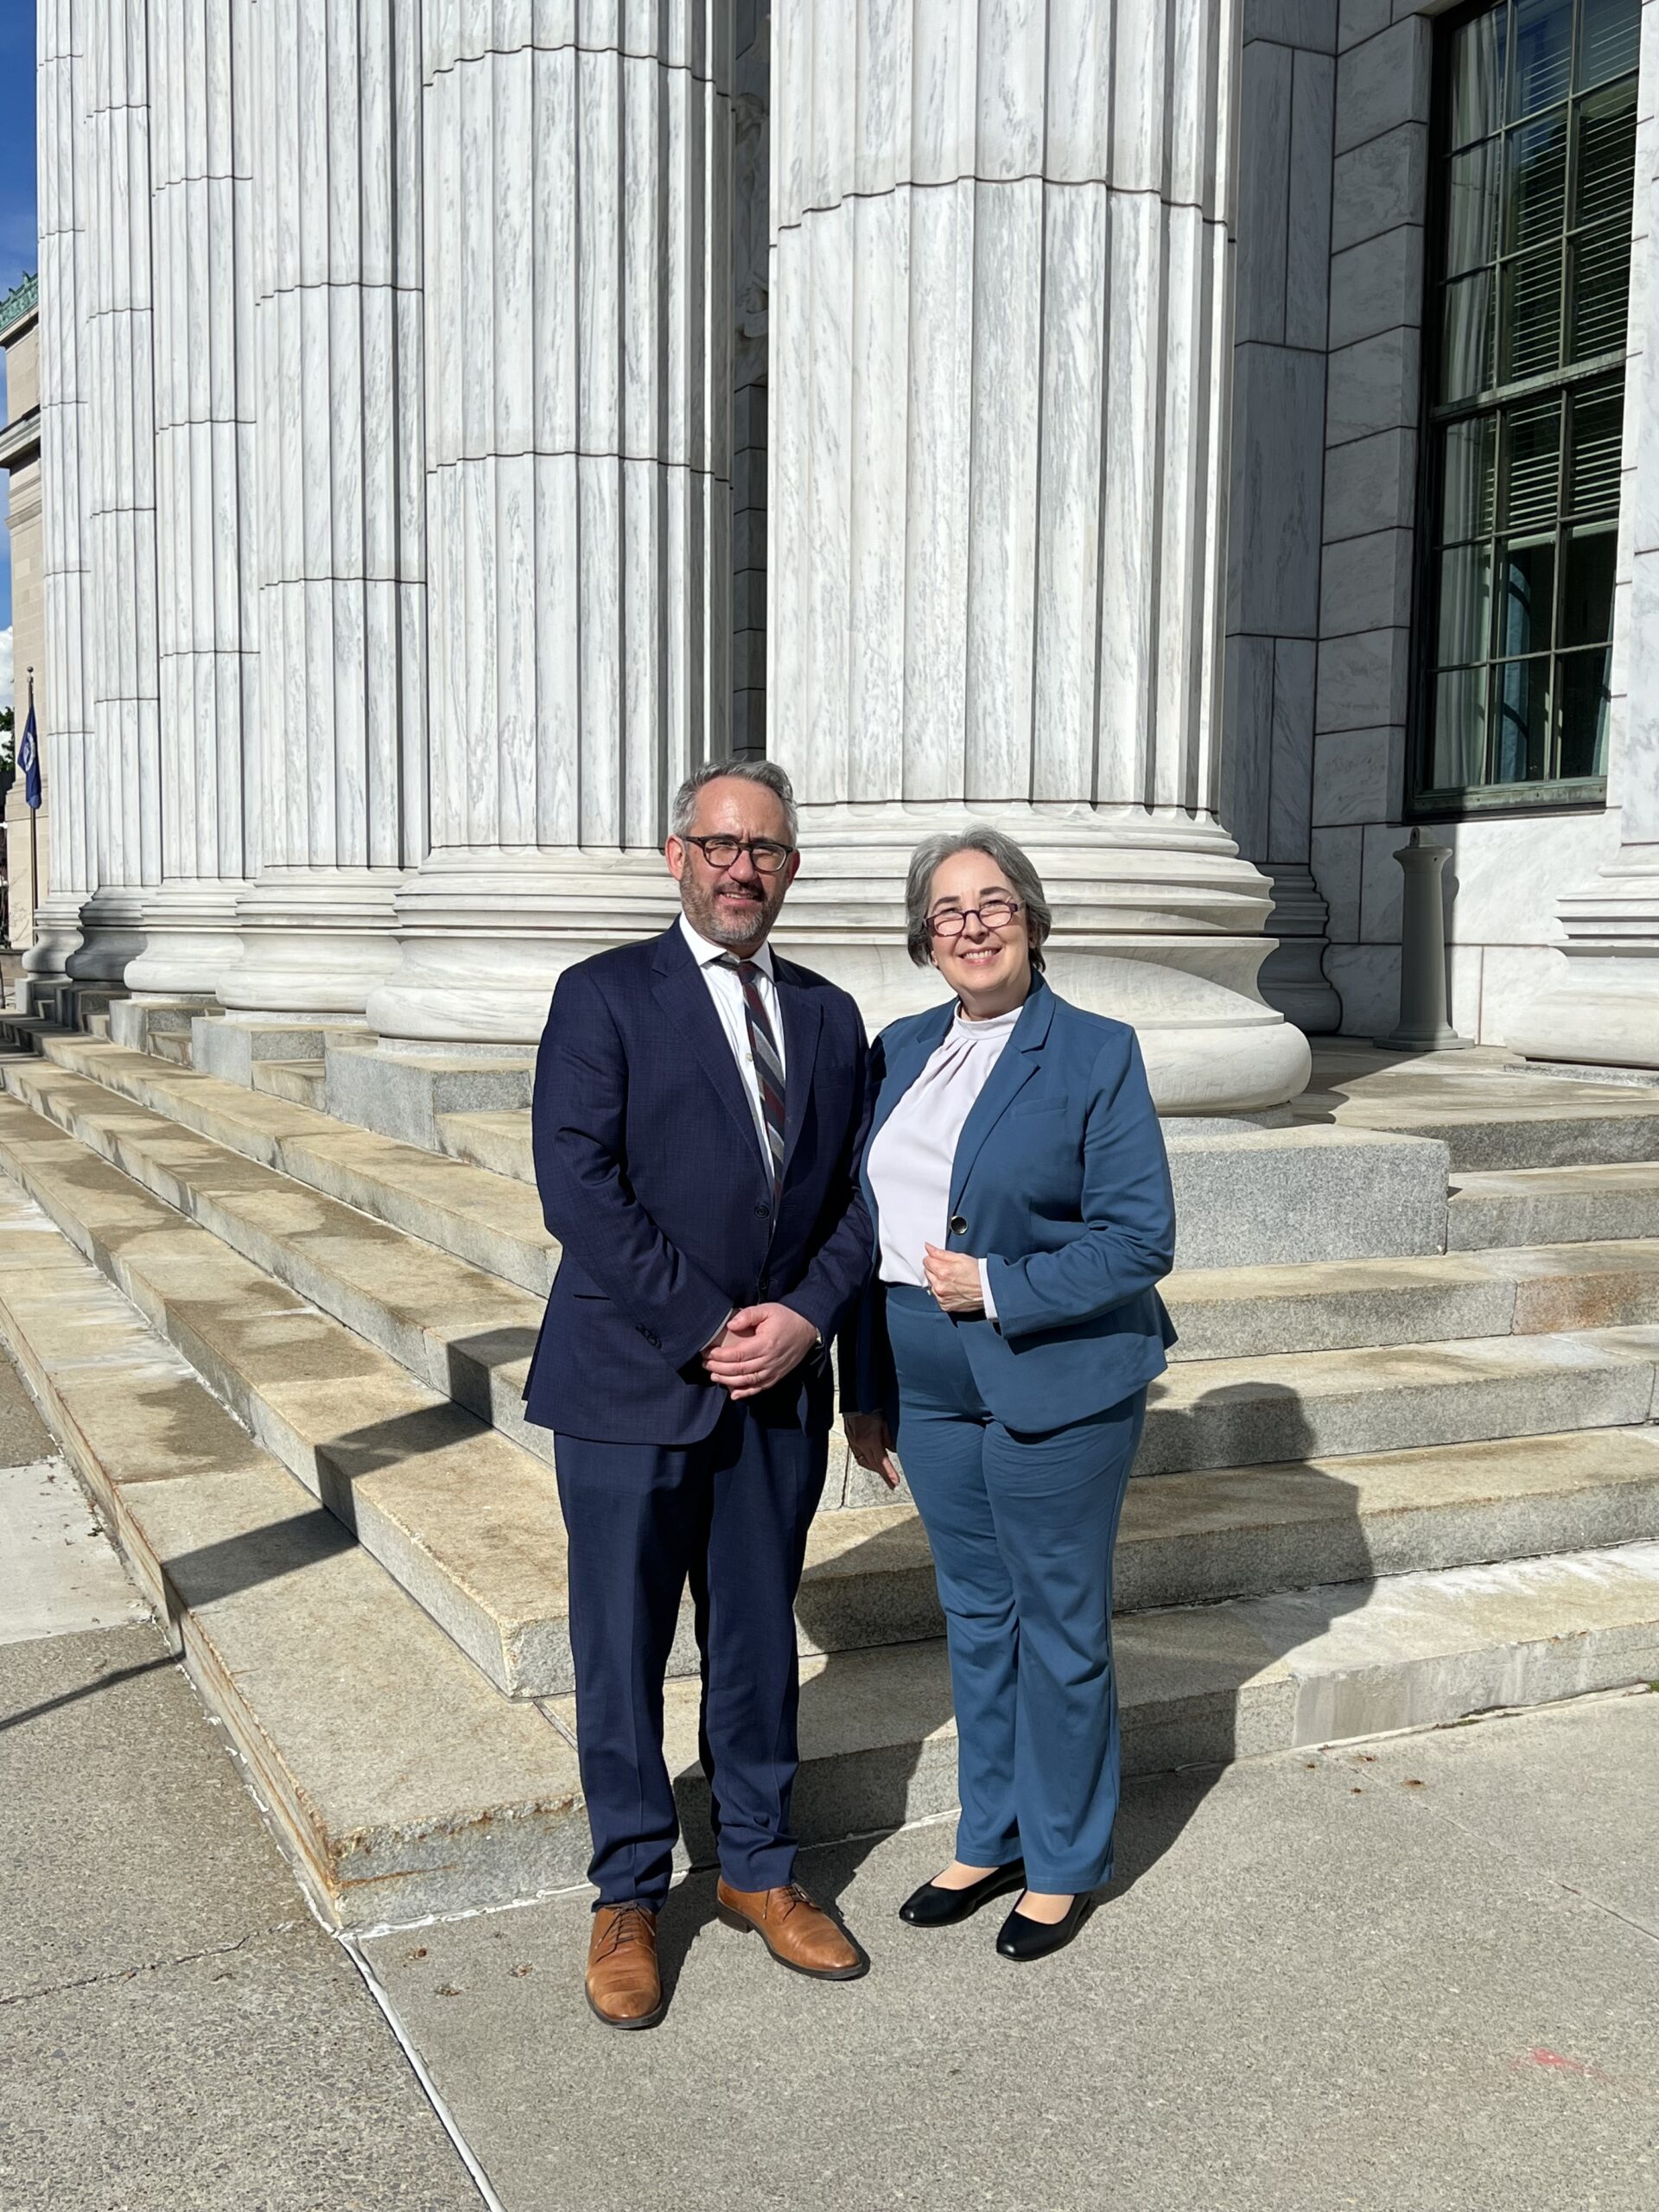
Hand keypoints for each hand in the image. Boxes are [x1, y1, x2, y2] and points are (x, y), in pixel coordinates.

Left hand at [702, 1303, 819, 1399]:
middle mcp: (770, 1360)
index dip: (721, 1356)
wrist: (807, 1328)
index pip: (738, 1354)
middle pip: (740, 1369)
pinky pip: (760, 1387)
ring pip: (748, 1381)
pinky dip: (746, 1393)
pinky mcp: (777, 1376)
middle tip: (705, 1365)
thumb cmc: (785, 1317)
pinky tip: (734, 1394)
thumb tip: (730, 1325)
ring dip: (728, 1381)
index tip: (708, 1353)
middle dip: (720, 1369)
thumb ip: (748, 1315)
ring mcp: (774, 1370)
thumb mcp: (767, 1309)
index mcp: (766, 1343)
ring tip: (713, 1376)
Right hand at [843, 1412, 900, 1490]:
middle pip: (873, 1465)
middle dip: (884, 1475)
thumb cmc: (871, 1408)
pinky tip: (871, 1462)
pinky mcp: (850, 1439)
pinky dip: (866, 1461)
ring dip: (875, 1469)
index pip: (881, 1461)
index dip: (888, 1473)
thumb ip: (889, 1438)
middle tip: (892, 1484)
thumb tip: (894, 1450)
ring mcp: (854, 1442)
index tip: (895, 1482)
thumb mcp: (885, 1422)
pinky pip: (858, 1455)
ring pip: (864, 1462)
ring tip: (884, 1474)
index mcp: (870, 1439)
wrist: (856, 1400)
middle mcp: (860, 1443)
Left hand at [922, 1244, 984, 1314]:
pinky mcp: (945, 1306)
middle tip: (949, 1270)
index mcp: (942, 1271)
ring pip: (932, 1285)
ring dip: (938, 1282)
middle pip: (927, 1272)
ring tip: (953, 1280)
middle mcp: (940, 1286)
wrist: (989, 1290)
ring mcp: (942, 1297)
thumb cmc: (978, 1274)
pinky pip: (937, 1297)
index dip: (933, 1258)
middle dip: (935, 1270)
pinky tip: (953, 1289)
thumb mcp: (960, 1257)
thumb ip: (940, 1253)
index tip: (939, 1260)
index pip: (926, 1261)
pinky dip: (942, 1293)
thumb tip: (928, 1247)